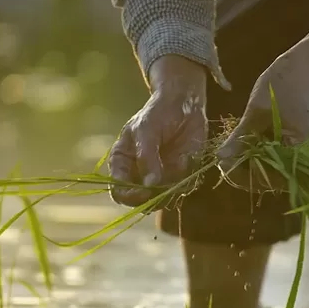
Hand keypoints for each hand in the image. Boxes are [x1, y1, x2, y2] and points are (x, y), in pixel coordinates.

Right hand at [108, 55, 207, 206]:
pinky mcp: (182, 176)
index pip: (120, 193)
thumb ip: (147, 157)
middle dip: (156, 197)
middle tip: (167, 182)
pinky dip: (188, 178)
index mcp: (123, 165)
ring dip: (174, 187)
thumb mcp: (146, 130)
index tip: (144, 192)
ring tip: (180, 160)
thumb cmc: (157, 114)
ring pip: (166, 199)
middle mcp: (141, 176)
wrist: (183, 105)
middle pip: (143, 203)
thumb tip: (150, 185)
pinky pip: (185, 187)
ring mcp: (162, 178)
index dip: (130, 197)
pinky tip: (187, 156)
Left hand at [216, 27, 308, 189]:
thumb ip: (240, 139)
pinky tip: (246, 145)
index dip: (244, 176)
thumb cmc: (283, 85)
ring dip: (252, 163)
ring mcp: (303, 153)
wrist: (303, 66)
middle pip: (272, 179)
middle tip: (224, 158)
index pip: (269, 179)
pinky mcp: (298, 146)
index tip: (223, 165)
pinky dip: (260, 154)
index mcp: (300, 153)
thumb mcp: (256, 112)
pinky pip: (277, 158)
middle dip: (246, 171)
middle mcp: (306, 159)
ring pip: (273, 169)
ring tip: (232, 152)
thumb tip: (220, 160)